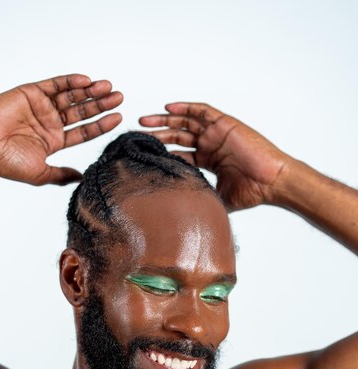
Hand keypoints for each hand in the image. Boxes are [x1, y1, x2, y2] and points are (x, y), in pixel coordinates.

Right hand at [0, 74, 122, 185]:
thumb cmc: (8, 164)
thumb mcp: (41, 174)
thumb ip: (62, 175)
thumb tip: (82, 178)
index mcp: (54, 141)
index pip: (84, 131)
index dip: (101, 124)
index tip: (118, 118)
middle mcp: (50, 123)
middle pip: (82, 111)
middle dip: (101, 104)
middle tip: (119, 98)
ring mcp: (41, 107)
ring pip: (71, 96)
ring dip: (90, 91)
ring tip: (108, 87)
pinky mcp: (31, 93)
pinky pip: (54, 84)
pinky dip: (70, 81)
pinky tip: (86, 81)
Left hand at [140, 103, 289, 210]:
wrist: (272, 182)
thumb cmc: (251, 192)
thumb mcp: (218, 199)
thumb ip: (201, 201)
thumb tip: (181, 220)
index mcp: (208, 160)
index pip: (179, 154)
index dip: (161, 153)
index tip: (142, 155)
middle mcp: (210, 145)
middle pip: (177, 136)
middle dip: (157, 134)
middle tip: (136, 135)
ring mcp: (217, 133)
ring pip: (185, 121)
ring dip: (165, 119)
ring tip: (144, 120)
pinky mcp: (225, 123)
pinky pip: (202, 111)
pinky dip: (185, 107)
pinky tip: (167, 108)